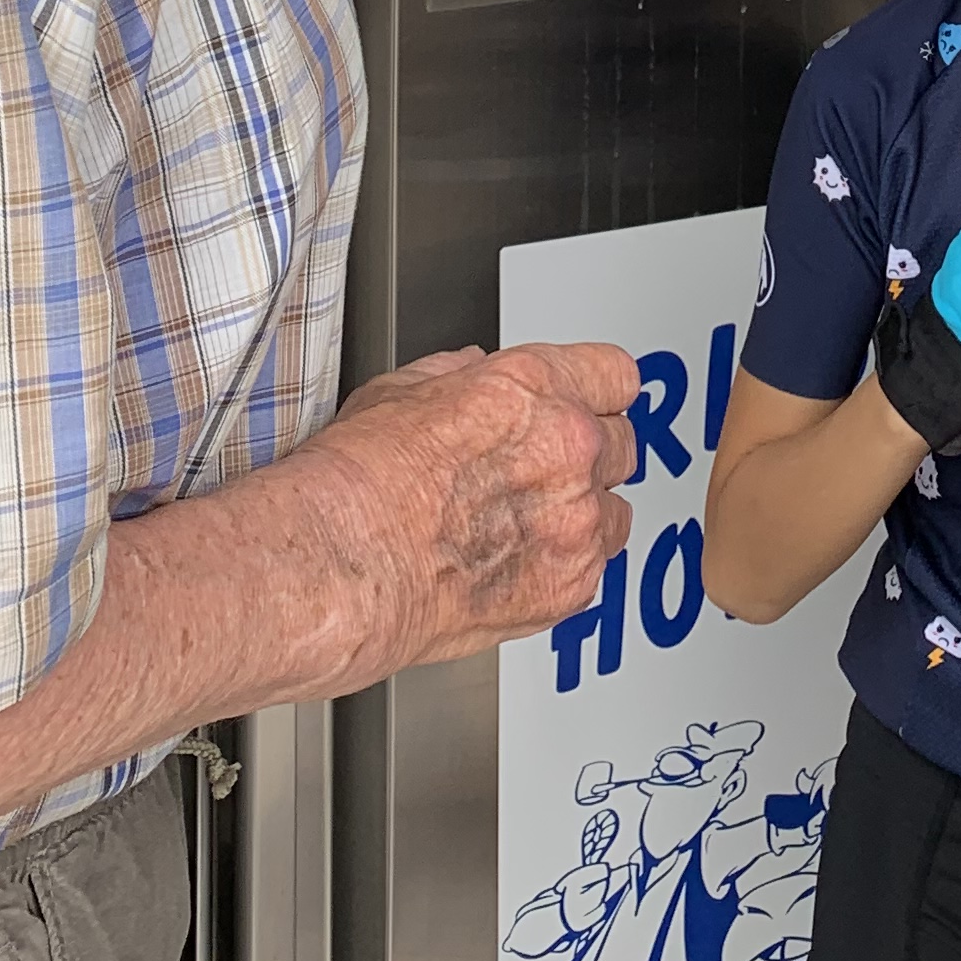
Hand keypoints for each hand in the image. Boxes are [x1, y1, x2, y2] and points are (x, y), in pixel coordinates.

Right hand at [290, 340, 638, 678]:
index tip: (589, 408)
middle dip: (588, 459)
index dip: (596, 394)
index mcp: (535, 386)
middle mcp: (569, 447)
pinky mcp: (569, 586)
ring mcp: (576, 520)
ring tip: (521, 531)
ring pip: (616, 514)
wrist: (337, 568)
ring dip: (581, 518)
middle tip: (541, 478)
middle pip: (622, 444)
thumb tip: (473, 374)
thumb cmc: (354, 486)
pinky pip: (593, 572)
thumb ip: (458, 377)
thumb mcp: (400, 392)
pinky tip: (512, 570)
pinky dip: (562, 572)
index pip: (616, 375)